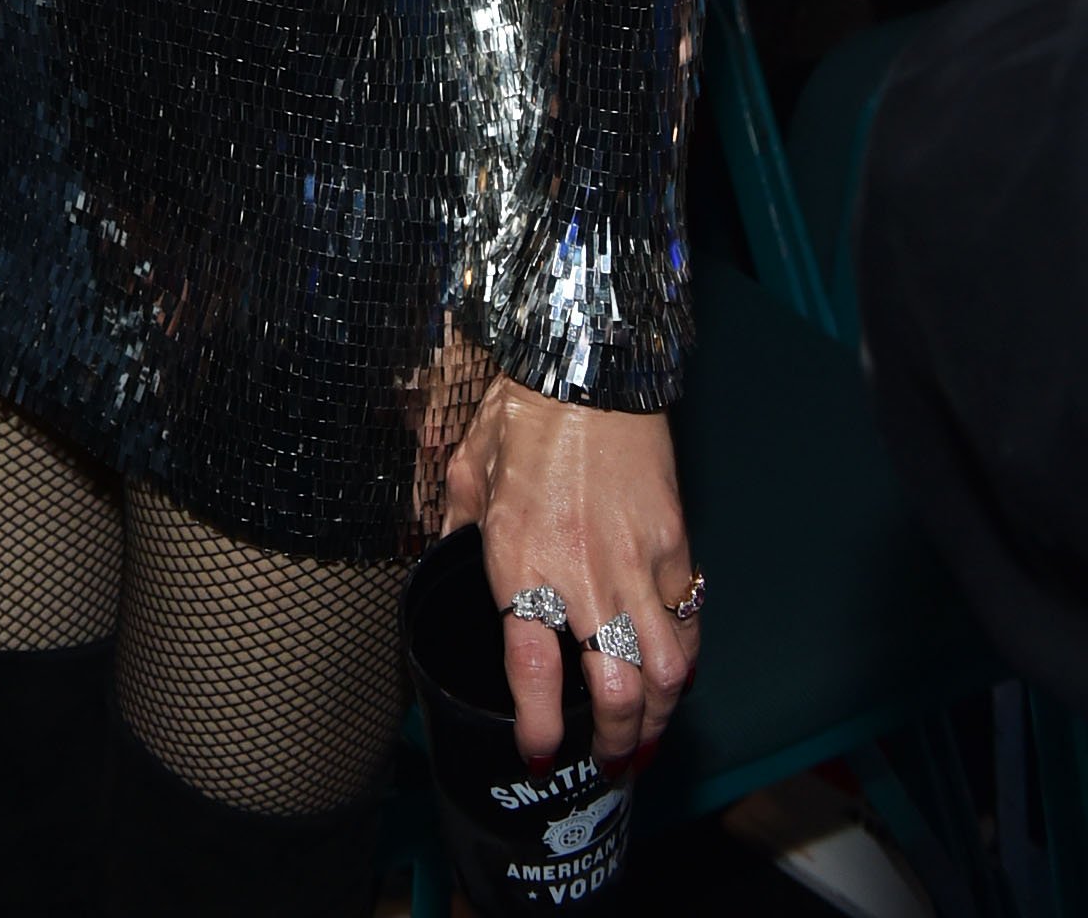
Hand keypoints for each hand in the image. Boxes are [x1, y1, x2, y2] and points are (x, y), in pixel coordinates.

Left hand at [444, 377, 693, 771]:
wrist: (587, 365)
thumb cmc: (522, 413)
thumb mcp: (466, 469)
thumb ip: (453, 526)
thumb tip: (439, 556)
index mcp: (522, 562)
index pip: (533, 672)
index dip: (538, 729)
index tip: (537, 756)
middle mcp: (583, 575)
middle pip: (617, 691)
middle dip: (616, 743)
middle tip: (607, 763)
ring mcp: (637, 564)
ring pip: (667, 671)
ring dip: (660, 717)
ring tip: (646, 738)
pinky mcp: (675, 545)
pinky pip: (688, 621)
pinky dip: (684, 658)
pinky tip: (670, 673)